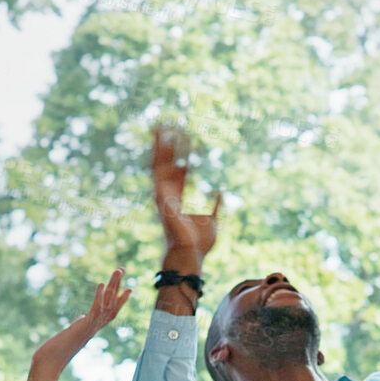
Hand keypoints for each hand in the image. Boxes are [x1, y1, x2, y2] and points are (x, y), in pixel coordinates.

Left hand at [31, 269, 131, 379]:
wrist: (49, 363)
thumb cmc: (54, 354)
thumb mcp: (67, 338)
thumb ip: (73, 332)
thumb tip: (73, 330)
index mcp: (92, 328)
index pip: (111, 312)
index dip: (120, 301)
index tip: (128, 289)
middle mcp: (94, 327)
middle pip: (111, 303)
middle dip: (117, 286)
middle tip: (121, 268)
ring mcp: (90, 327)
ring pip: (107, 303)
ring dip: (113, 286)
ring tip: (117, 270)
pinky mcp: (83, 326)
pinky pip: (95, 310)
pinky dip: (99, 297)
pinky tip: (100, 284)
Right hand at [151, 128, 219, 258]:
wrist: (190, 254)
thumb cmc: (199, 243)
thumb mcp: (213, 220)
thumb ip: (216, 205)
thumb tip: (219, 192)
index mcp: (178, 197)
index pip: (179, 169)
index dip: (182, 154)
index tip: (186, 138)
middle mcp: (168, 193)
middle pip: (164, 163)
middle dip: (165, 145)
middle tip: (164, 126)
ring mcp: (162, 196)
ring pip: (159, 165)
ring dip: (159, 147)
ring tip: (159, 128)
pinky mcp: (162, 200)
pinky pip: (160, 175)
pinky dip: (160, 160)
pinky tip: (159, 145)